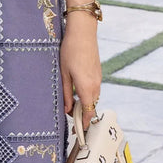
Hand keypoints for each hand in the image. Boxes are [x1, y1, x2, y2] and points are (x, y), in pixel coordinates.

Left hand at [60, 15, 101, 129]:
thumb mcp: (64, 73)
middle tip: (71, 119)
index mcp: (86, 87)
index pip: (88, 111)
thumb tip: (67, 109)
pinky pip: (94, 89)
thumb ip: (66, 93)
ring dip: (85, 104)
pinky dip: (87, 95)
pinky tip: (77, 92)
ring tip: (72, 106)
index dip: (84, 123)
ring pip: (93, 98)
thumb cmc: (70, 50)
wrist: (83, 32)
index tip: (79, 130)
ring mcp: (98, 78)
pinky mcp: (98, 72)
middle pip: (91, 106)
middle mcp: (95, 84)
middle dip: (83, 115)